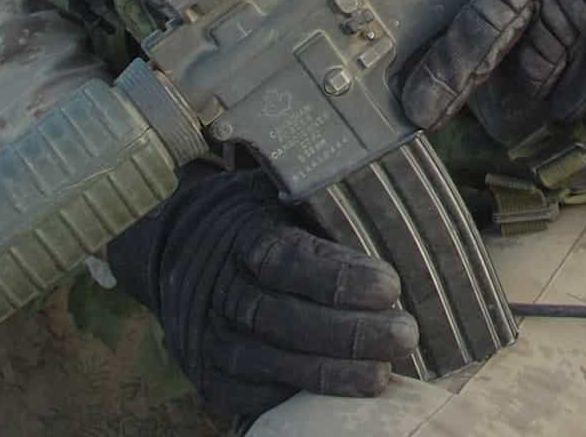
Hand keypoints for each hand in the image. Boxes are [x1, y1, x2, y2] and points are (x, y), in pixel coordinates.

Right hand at [107, 166, 416, 418]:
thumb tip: (395, 215)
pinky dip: (298, 395)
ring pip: (270, 361)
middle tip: (404, 335)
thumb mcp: (284, 190)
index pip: (286, 260)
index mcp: (241, 234)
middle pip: (282, 318)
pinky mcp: (210, 376)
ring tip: (382, 372)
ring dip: (331, 372)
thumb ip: (328, 204)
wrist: (181, 247)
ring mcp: (209, 336)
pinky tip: (341, 391)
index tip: (389, 286)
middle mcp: (219, 288)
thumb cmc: (259, 217)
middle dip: (348, 333)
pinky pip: (253, 394)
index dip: (338, 279)